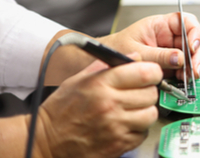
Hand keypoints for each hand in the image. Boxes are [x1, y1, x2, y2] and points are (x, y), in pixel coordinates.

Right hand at [38, 53, 161, 157]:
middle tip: (138, 93)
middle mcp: (110, 104)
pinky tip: (125, 125)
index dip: (153, 72)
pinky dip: (138, 130)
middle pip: (151, 94)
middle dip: (148, 92)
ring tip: (133, 110)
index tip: (151, 74)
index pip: (145, 73)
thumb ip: (108, 66)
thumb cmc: (61, 109)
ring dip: (145, 112)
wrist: (47, 140)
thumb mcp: (79, 79)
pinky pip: (142, 133)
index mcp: (101, 84)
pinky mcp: (118, 144)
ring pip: (151, 114)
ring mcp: (115, 126)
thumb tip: (134, 56)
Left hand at [99, 13, 199, 80]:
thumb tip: (179, 59)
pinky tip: (183, 80)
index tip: (193, 45)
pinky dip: (186, 75)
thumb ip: (158, 55)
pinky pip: (184, 69)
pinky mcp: (170, 65)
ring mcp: (171, 52)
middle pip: (193, 41)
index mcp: (161, 26)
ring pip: (191, 56)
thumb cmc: (117, 48)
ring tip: (188, 77)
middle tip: (194, 68)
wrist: (105, 63)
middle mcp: (169, 37)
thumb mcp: (137, 51)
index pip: (186, 21)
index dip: (194, 32)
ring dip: (193, 67)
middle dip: (196, 55)